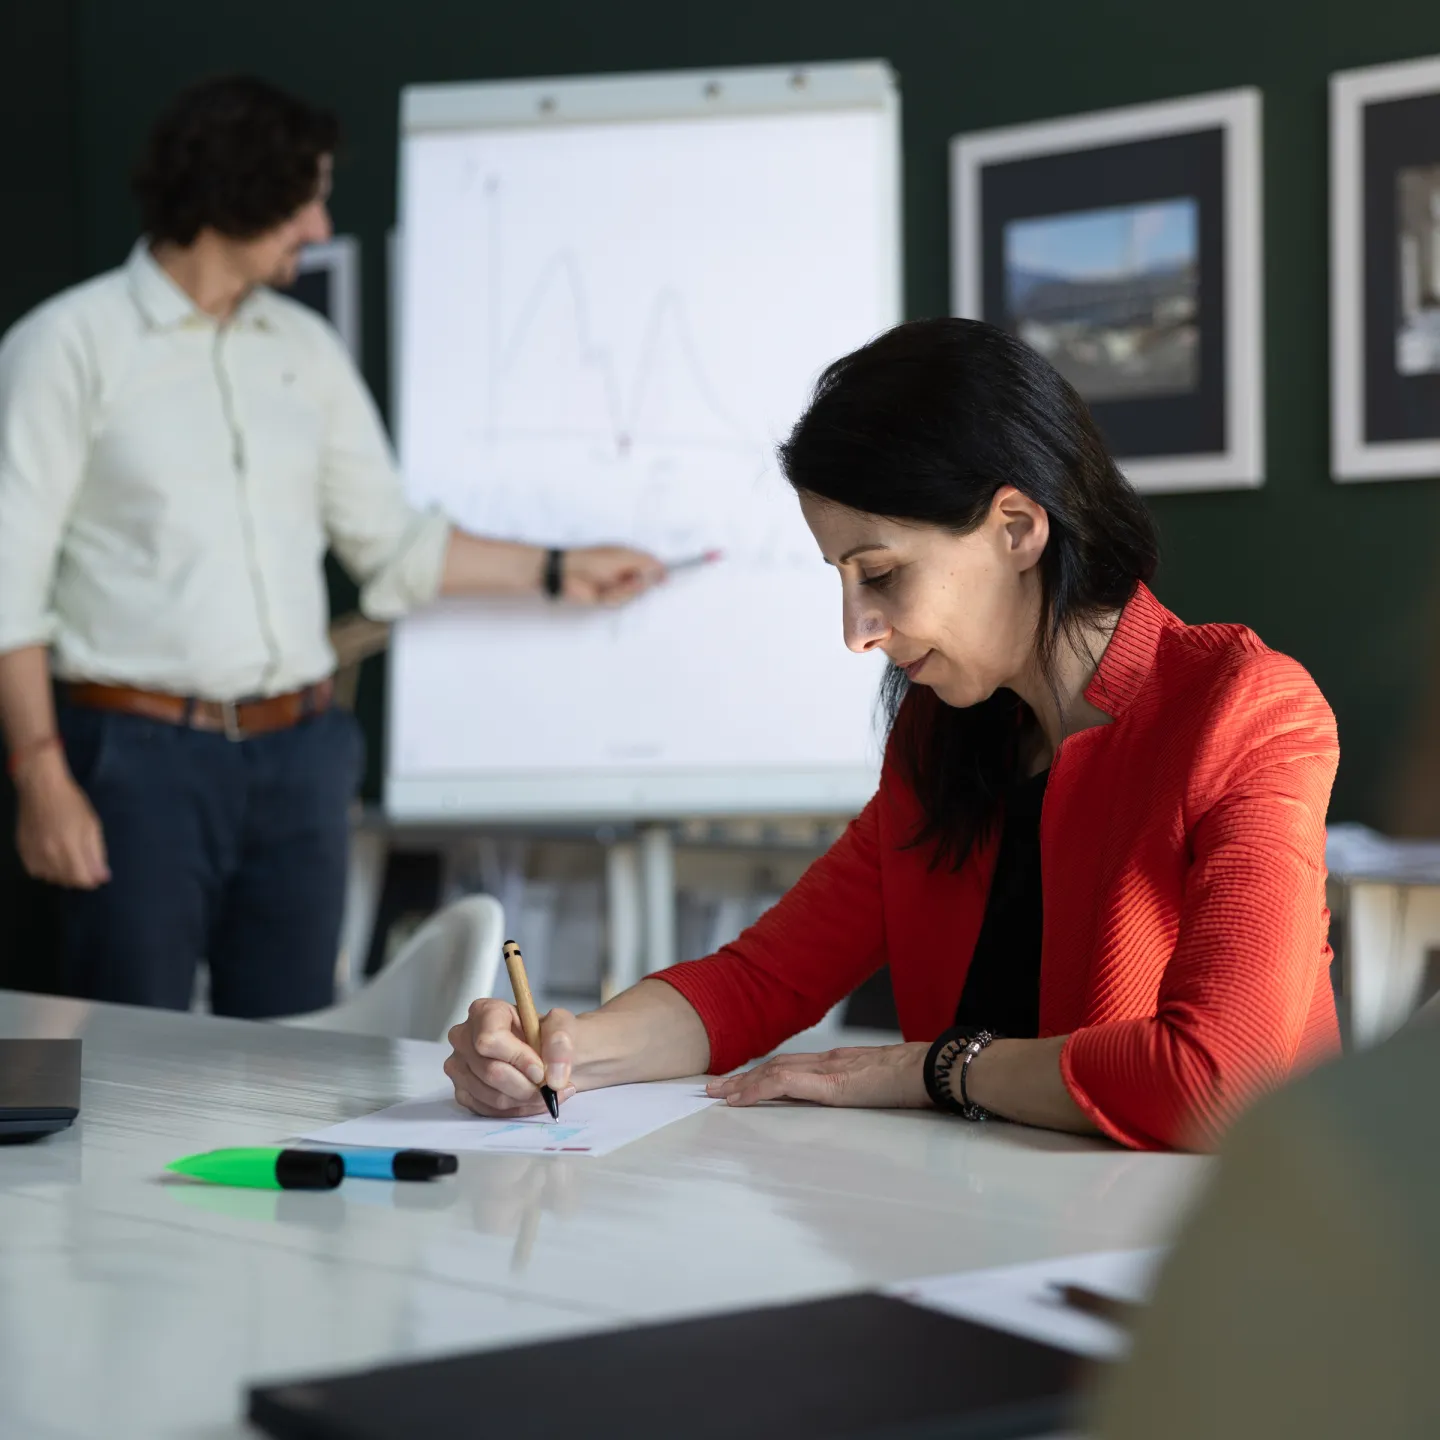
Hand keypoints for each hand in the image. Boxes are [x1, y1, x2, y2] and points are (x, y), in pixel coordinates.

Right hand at [14, 752, 108, 887]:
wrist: (41, 789)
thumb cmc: (72, 804)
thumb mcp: (92, 825)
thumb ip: (97, 853)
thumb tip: (102, 877)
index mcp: (70, 846)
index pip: (81, 879)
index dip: (92, 881)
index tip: (98, 876)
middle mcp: (49, 853)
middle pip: (66, 881)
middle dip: (79, 879)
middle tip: (85, 867)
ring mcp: (33, 853)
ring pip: (51, 878)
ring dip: (63, 876)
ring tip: (70, 862)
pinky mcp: (22, 851)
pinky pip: (35, 871)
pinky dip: (47, 871)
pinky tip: (54, 860)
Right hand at [445, 998, 579, 1116]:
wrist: (550, 1057)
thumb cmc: (550, 1037)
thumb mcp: (563, 1026)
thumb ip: (560, 1043)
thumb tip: (553, 1077)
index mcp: (485, 1012)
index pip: (490, 1040)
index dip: (517, 1058)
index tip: (540, 1069)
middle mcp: (465, 1037)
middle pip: (490, 1071)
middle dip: (526, 1085)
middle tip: (549, 1086)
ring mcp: (460, 1066)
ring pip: (491, 1096)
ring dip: (525, 1099)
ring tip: (546, 1092)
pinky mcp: (464, 1091)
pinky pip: (488, 1110)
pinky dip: (516, 1109)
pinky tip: (532, 1099)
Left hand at [561, 546, 665, 605]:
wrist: (568, 574)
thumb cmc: (592, 560)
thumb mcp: (623, 557)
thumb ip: (645, 562)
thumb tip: (662, 567)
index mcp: (629, 556)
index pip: (651, 564)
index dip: (660, 572)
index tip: (666, 578)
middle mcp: (625, 571)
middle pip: (645, 583)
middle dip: (638, 584)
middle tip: (629, 578)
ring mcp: (617, 585)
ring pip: (633, 594)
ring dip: (622, 590)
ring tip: (609, 583)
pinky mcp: (609, 598)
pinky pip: (620, 601)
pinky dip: (613, 596)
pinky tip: (603, 591)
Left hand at [704, 1043, 932, 1109]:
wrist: (934, 1069)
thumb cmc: (919, 1080)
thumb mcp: (884, 1086)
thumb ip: (865, 1090)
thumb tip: (859, 1101)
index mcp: (841, 1063)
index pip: (794, 1064)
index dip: (765, 1073)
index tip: (742, 1083)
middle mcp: (829, 1061)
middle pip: (776, 1066)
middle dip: (744, 1077)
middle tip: (715, 1088)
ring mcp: (829, 1071)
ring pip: (774, 1072)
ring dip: (743, 1084)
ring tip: (719, 1095)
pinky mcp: (832, 1085)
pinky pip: (786, 1084)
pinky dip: (760, 1090)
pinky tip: (742, 1099)